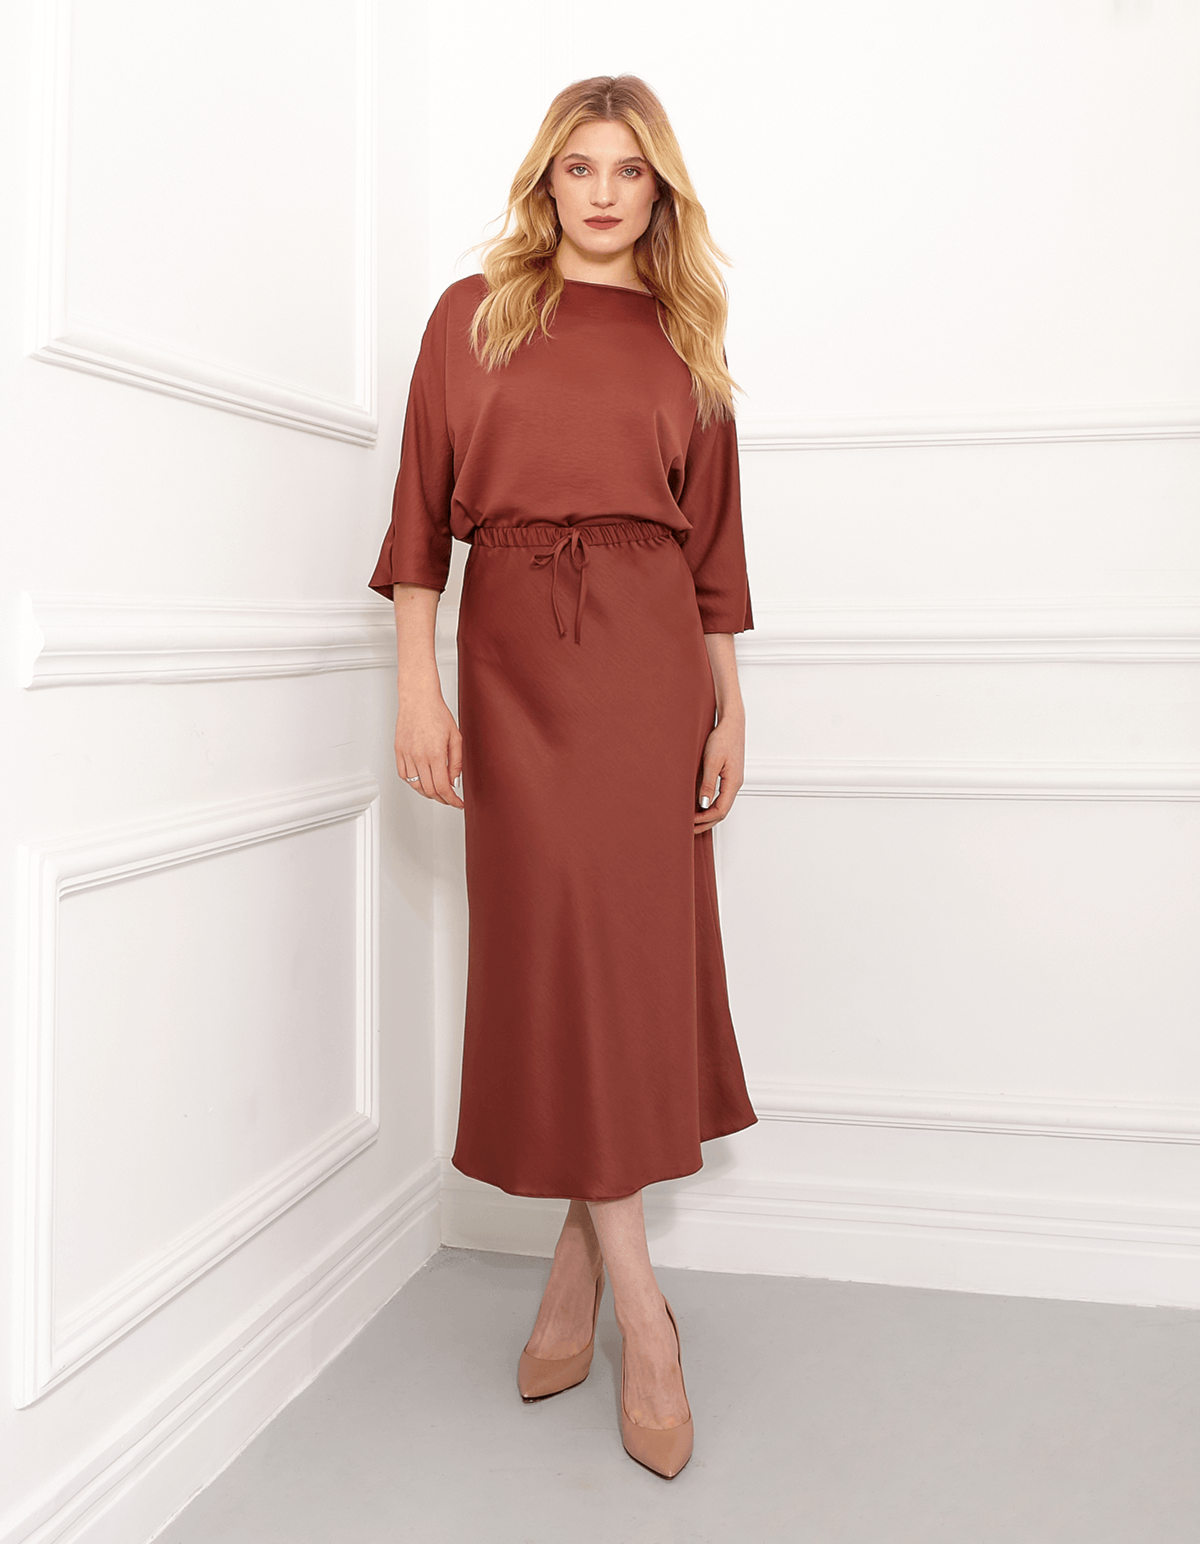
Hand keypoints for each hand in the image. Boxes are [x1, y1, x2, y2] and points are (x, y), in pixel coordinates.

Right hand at [395, 686, 463, 808]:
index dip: (452, 800)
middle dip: (442, 799)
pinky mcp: (399, 751)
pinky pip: (404, 775)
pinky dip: (413, 782)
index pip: (443, 787)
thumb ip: (456, 762)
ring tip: (437, 792)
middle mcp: (419, 756)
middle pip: (429, 790)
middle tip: (450, 799)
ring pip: (415, 785)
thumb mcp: (455, 737)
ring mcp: (407, 754)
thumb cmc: (437, 713)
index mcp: (435, 754)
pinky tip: (421, 780)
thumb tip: (454, 781)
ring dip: (427, 793)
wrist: (418, 699)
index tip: (457, 803)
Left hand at [694, 714, 743, 831]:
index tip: (688, 822)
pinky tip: (699, 804)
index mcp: (733, 783)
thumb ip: (708, 784)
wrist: (732, 723)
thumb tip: (703, 805)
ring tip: (692, 820)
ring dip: (708, 814)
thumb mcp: (712, 761)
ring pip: (721, 805)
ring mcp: (733, 781)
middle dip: (706, 822)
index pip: (720, 811)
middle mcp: (735, 784)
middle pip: (722, 812)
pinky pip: (720, 796)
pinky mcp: (728, 776)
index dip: (704, 819)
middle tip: (689, 829)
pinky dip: (710, 804)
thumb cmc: (723, 738)